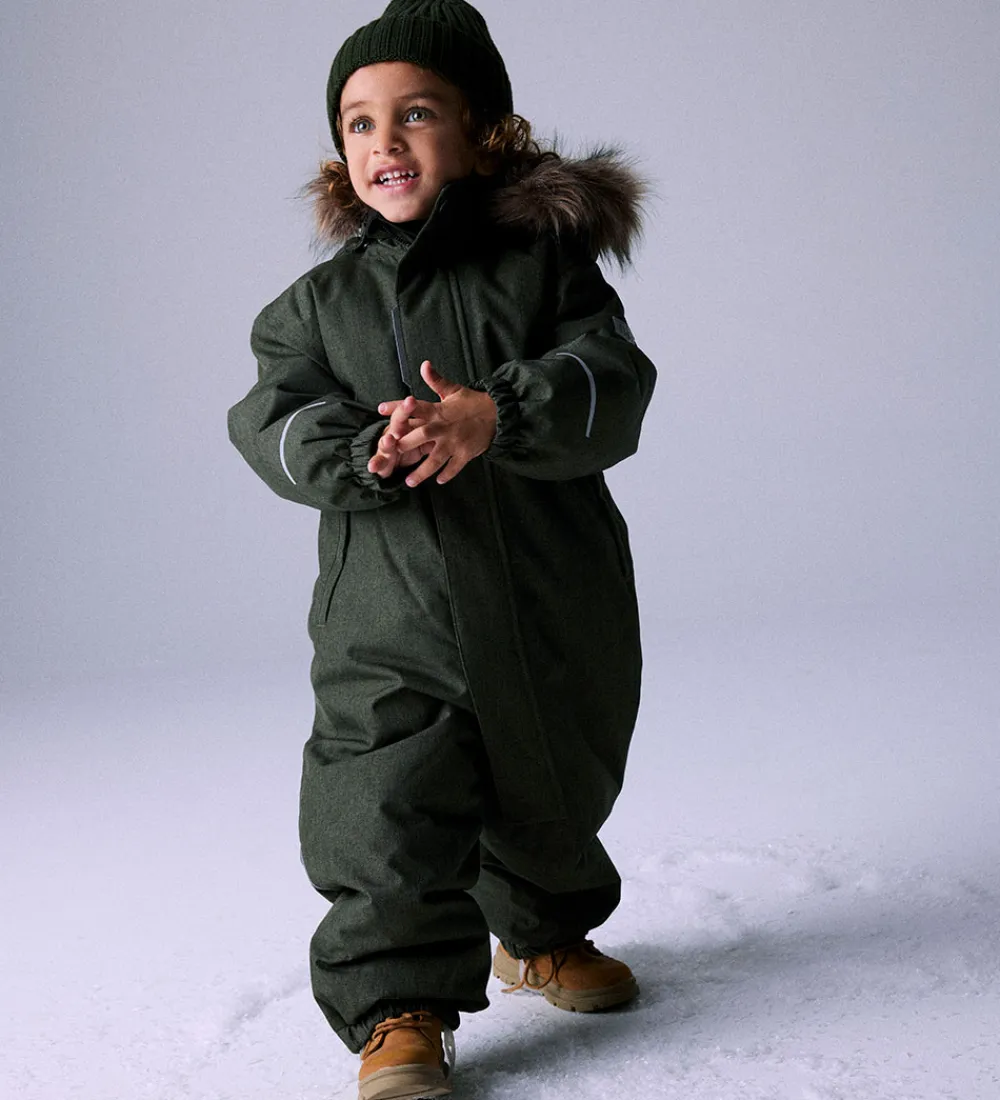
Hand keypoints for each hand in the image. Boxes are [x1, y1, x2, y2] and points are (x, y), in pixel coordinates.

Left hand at [378, 361, 496, 487]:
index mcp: (439, 411)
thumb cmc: (472, 402)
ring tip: (409, 482)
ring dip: (422, 471)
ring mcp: (455, 442)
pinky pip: (454, 467)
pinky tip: (438, 481)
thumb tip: (424, 364)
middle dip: (407, 443)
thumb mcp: (453, 390)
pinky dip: (447, 474)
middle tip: (391, 451)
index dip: (398, 407)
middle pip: (422, 435)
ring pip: (436, 459)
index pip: (416, 407)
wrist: (497, 414)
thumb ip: (436, 381)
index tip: (380, 409)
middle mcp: (444, 428)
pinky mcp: (465, 453)